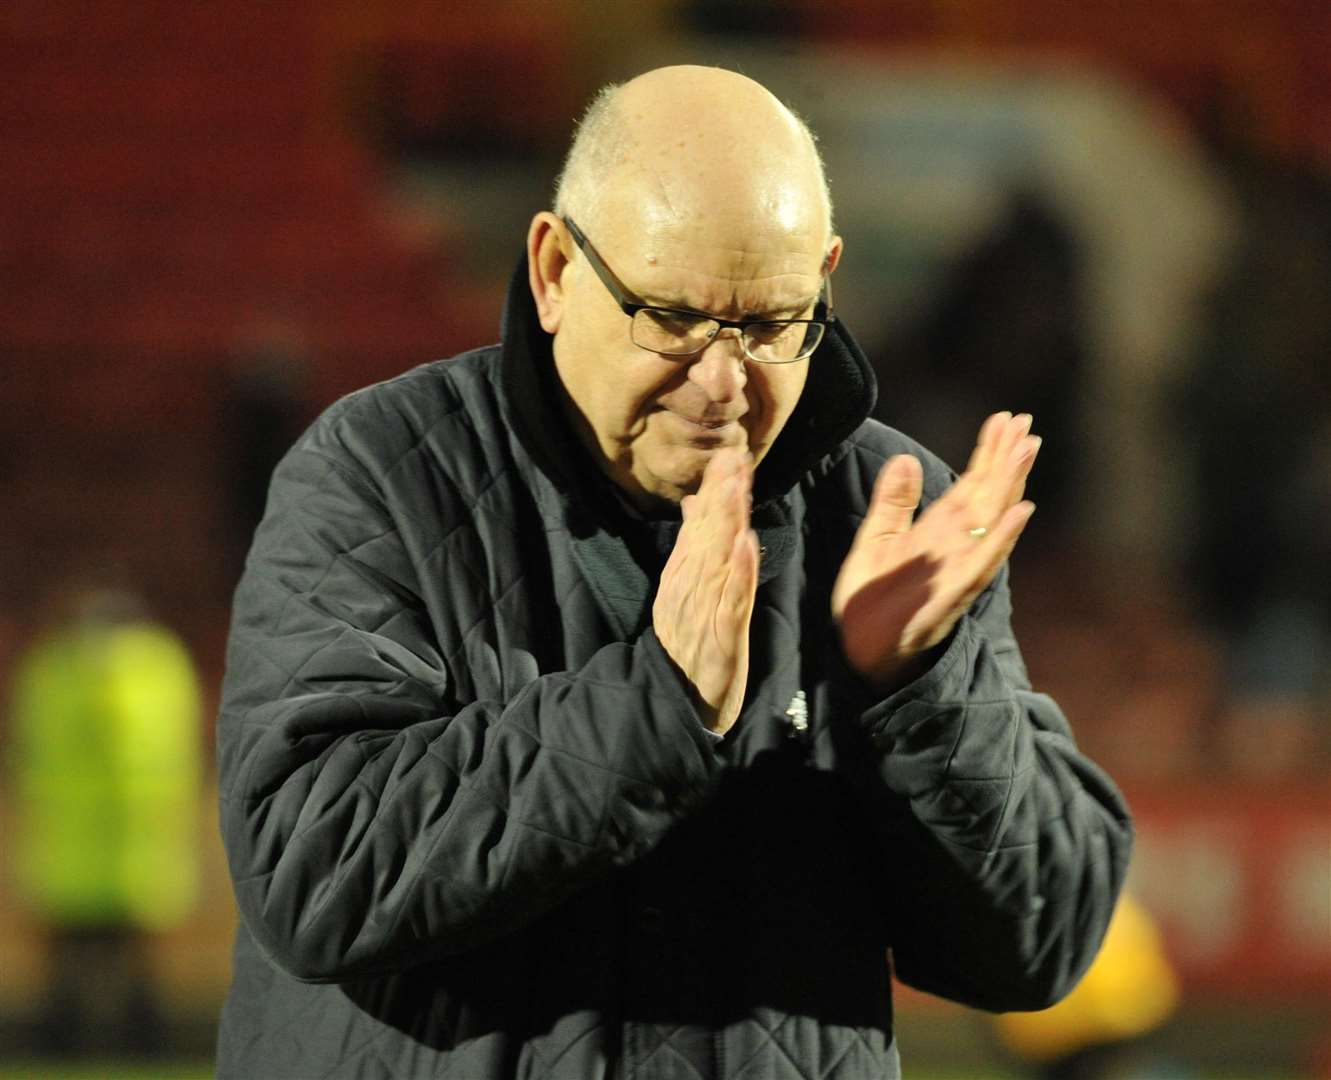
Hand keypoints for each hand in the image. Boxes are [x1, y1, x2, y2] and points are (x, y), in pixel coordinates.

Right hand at [653, 448, 758, 734]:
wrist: (677, 699)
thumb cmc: (690, 643)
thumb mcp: (687, 587)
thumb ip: (692, 545)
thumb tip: (698, 500)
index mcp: (685, 574)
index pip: (703, 525)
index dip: (716, 490)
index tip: (730, 455)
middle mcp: (690, 586)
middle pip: (708, 534)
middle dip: (722, 495)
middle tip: (733, 458)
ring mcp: (703, 610)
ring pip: (717, 560)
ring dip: (727, 523)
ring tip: (737, 489)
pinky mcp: (720, 637)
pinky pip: (731, 602)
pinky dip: (738, 575)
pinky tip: (746, 548)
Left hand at [832, 412, 1039, 687]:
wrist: (859, 649)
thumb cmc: (872, 599)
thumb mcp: (877, 539)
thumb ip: (894, 502)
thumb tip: (908, 458)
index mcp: (938, 531)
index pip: (970, 484)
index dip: (988, 452)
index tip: (1007, 418)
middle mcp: (955, 546)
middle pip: (988, 494)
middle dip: (1007, 459)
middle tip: (1027, 422)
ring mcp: (957, 569)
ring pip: (992, 521)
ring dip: (1011, 486)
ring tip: (1029, 450)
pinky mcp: (950, 595)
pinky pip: (981, 564)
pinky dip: (1001, 538)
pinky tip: (1019, 512)